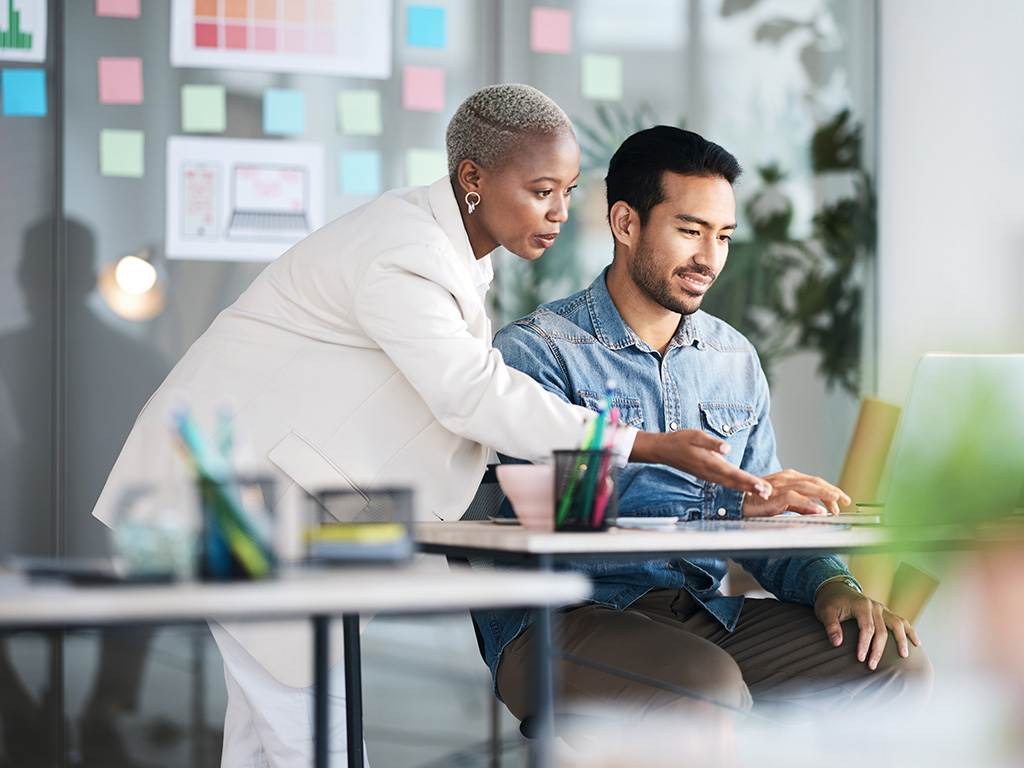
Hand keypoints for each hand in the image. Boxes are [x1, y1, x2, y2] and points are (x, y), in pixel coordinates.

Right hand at [631, 429, 771, 498]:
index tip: (762, 486)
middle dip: (752, 488)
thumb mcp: (696, 436)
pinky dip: (738, 486)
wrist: (664, 450)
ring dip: (747, 488)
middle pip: (735, 482)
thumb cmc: (680, 440)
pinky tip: (746, 487)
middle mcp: (710, 473)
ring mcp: (709, 475)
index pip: (734, 474)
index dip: (749, 480)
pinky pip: (726, 483)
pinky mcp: (708, 475)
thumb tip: (727, 449)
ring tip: (762, 492)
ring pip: (731, 484)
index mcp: (710, 463)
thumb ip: (712, 442)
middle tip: (768, 493)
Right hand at [740, 469, 850, 516]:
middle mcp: (787, 478)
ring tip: (838, 500)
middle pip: (815, 482)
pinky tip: (820, 511)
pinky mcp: (775, 495)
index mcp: (789, 478)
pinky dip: (809, 504)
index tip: (841, 500)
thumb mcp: (783, 502)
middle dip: (832, 491)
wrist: (737, 502)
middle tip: (846, 500)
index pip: (815, 481)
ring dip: (824, 493)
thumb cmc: (758, 501)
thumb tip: (819, 510)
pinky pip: (795, 498)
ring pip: (808, 486)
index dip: (830, 490)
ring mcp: (781, 485)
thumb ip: (800, 505)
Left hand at [814, 580, 921, 668]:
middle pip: (882, 630)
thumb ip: (831, 626)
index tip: (860, 659)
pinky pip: (901, 621)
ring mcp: (882, 608)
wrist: (835, 588)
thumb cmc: (830, 602)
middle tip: (873, 666)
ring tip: (904, 655)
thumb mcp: (825, 611)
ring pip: (897, 624)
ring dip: (901, 640)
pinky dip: (909, 631)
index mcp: (861, 605)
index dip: (864, 644)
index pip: (867, 628)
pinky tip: (916, 643)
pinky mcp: (885, 612)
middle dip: (878, 650)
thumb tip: (837, 643)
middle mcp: (874, 606)